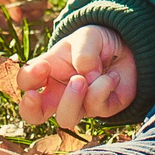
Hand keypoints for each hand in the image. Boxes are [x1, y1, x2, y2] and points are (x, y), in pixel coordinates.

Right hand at [17, 25, 135, 128]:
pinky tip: (112, 76)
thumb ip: (83, 51)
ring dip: (71, 99)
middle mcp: (60, 93)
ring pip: (65, 119)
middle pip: (33, 115)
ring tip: (83, 80)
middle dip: (30, 109)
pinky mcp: (102, 110)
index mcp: (48, 72)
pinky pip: (96, 107)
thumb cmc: (98, 42)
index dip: (28, 78)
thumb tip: (85, 76)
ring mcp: (80, 104)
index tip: (43, 67)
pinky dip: (104, 87)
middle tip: (35, 96)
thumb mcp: (88, 36)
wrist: (128, 47)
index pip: (26, 82)